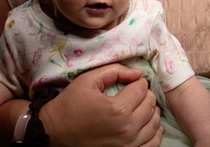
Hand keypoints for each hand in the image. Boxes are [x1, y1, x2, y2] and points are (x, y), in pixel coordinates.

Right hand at [39, 63, 161, 146]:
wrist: (54, 133)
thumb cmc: (70, 105)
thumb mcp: (88, 80)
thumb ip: (114, 71)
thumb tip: (137, 73)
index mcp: (117, 109)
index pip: (142, 89)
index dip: (138, 81)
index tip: (131, 82)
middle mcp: (126, 129)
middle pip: (150, 105)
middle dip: (146, 94)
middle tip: (136, 92)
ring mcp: (128, 145)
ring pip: (155, 124)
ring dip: (152, 111)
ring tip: (142, 105)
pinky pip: (152, 143)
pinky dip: (154, 132)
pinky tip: (147, 124)